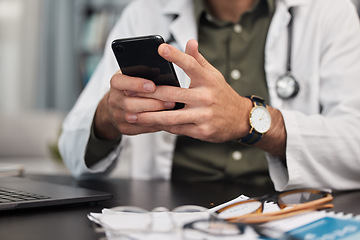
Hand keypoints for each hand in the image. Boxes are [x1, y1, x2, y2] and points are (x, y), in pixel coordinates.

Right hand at [93, 70, 175, 139]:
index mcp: (116, 83)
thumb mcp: (135, 74)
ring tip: (171, 111)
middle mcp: (114, 99)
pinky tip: (166, 121)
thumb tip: (160, 71)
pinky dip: (154, 124)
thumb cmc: (133, 86)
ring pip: (135, 118)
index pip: (120, 82)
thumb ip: (144, 72)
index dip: (136, 84)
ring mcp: (117, 115)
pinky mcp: (123, 128)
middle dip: (152, 103)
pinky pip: (140, 128)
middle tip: (170, 101)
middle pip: (130, 104)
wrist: (119, 104)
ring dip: (154, 115)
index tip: (152, 86)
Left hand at [127, 39, 252, 142]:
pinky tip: (148, 123)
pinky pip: (176, 129)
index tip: (160, 48)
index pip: (190, 65)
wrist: (240, 119)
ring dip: (148, 116)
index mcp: (208, 80)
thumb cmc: (222, 94)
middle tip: (129, 91)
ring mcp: (203, 116)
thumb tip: (189, 41)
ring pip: (170, 116)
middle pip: (171, 94)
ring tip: (131, 114)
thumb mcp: (213, 75)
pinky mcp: (202, 131)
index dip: (175, 56)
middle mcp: (206, 97)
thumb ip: (198, 60)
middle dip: (148, 93)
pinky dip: (161, 126)